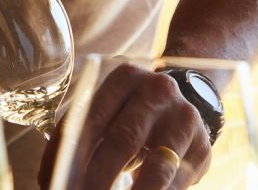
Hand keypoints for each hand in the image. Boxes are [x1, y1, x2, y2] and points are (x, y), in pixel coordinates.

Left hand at [39, 63, 211, 189]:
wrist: (186, 104)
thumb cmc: (132, 113)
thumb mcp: (109, 112)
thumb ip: (84, 136)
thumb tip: (56, 176)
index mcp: (125, 78)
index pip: (90, 118)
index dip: (69, 155)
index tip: (54, 180)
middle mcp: (158, 91)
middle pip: (122, 140)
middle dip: (99, 177)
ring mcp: (184, 117)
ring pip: (157, 167)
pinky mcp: (203, 147)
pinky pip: (177, 181)